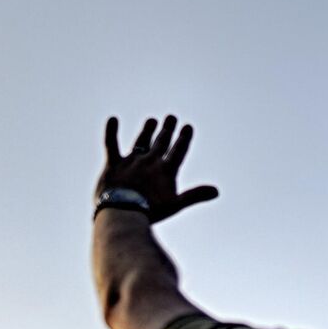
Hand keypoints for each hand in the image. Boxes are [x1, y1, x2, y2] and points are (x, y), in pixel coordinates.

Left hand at [97, 115, 218, 222]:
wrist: (123, 211)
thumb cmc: (150, 211)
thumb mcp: (176, 205)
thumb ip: (195, 195)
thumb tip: (216, 191)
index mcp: (166, 170)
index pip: (178, 150)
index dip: (184, 138)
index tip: (187, 126)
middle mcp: (150, 161)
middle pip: (161, 142)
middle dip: (167, 129)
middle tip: (171, 117)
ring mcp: (131, 161)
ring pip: (141, 141)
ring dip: (147, 130)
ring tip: (152, 120)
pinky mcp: (113, 164)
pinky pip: (111, 144)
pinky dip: (111, 131)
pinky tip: (112, 119)